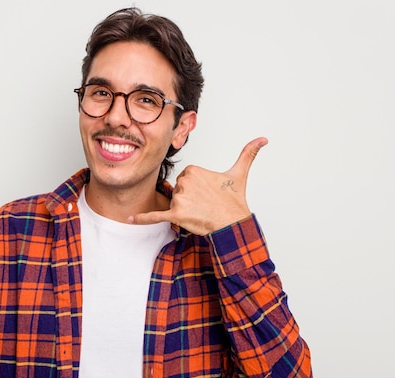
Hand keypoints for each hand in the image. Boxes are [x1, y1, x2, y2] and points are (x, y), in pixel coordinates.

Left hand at [129, 137, 267, 234]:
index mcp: (193, 170)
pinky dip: (142, 218)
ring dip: (182, 209)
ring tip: (199, 212)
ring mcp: (180, 199)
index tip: (206, 193)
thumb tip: (264, 138)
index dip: (194, 188)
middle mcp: (185, 182)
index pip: (184, 178)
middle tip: (203, 203)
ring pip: (173, 202)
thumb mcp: (239, 173)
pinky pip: (155, 215)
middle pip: (177, 190)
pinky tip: (131, 219)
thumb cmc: (235, 200)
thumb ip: (248, 153)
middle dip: (187, 198)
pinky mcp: (176, 214)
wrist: (233, 223)